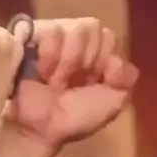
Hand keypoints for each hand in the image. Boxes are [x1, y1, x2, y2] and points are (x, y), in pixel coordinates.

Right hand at [3, 17, 138, 150]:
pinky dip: (51, 55)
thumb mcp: (112, 103)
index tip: (91, 83)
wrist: (41, 129)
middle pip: (93, 27)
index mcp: (91, 54)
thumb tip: (115, 59)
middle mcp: (71, 41)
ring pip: (77, 28)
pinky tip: (42, 74)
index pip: (107, 36)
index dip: (103, 60)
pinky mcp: (29, 36)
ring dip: (69, 62)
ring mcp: (50, 37)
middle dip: (87, 61)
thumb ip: (126, 77)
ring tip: (54, 82)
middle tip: (72, 84)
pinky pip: (53, 31)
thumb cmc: (72, 119)